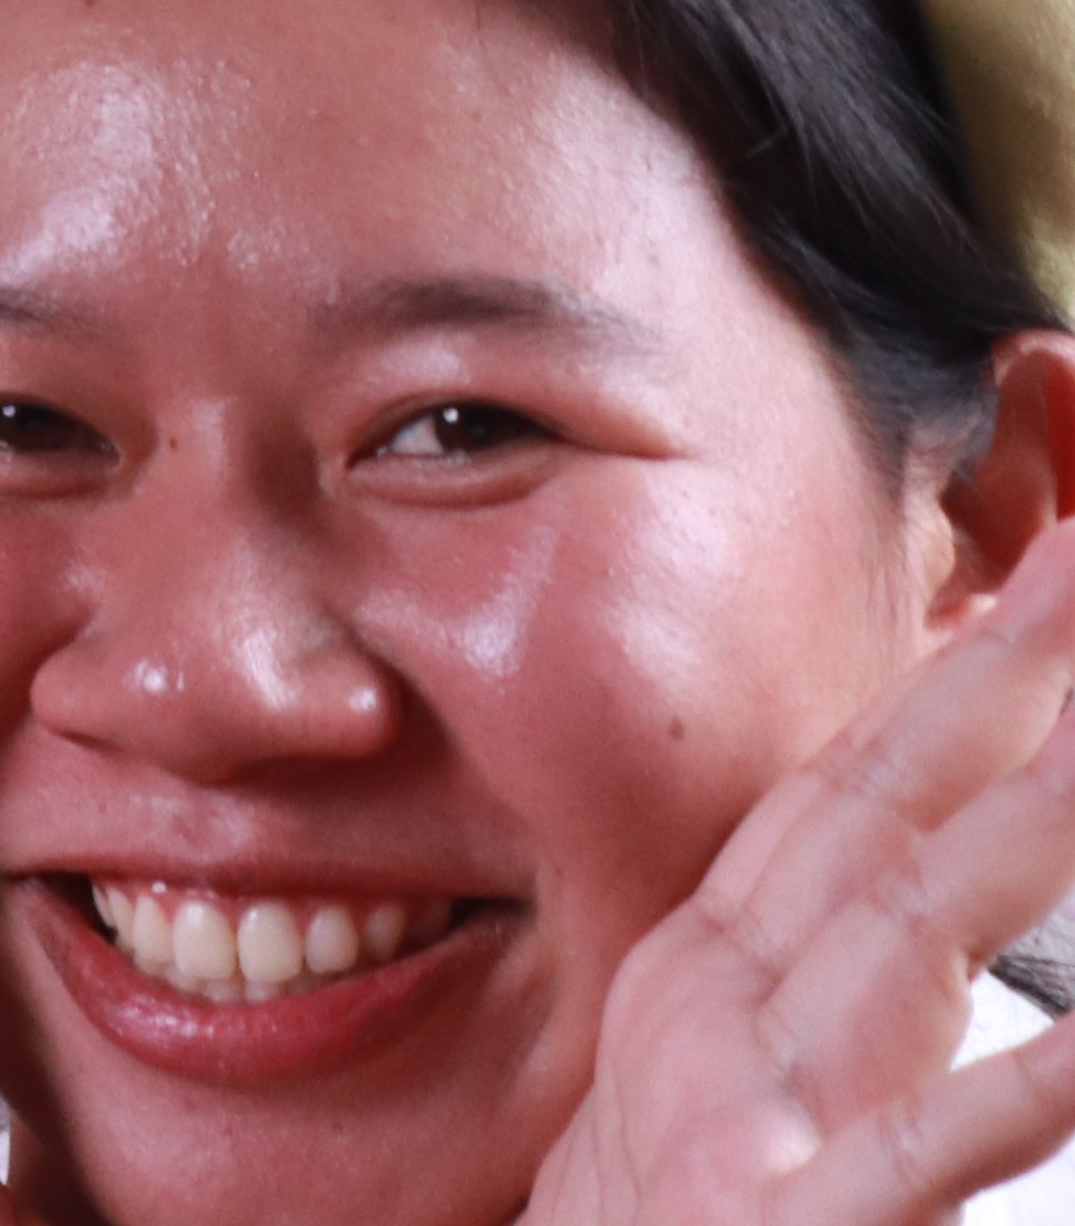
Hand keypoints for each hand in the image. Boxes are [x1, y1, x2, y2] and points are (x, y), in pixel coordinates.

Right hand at [524, 518, 1074, 1225]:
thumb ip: (752, 1008)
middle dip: (1001, 678)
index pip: (845, 788)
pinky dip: (1022, 1092)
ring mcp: (759, 1118)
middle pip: (886, 814)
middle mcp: (730, 1023)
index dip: (948, 665)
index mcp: (706, 990)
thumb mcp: (673, 1113)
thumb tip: (882, 929)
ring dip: (1026, 823)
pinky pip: (932, 1152)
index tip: (1049, 557)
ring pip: (917, 936)